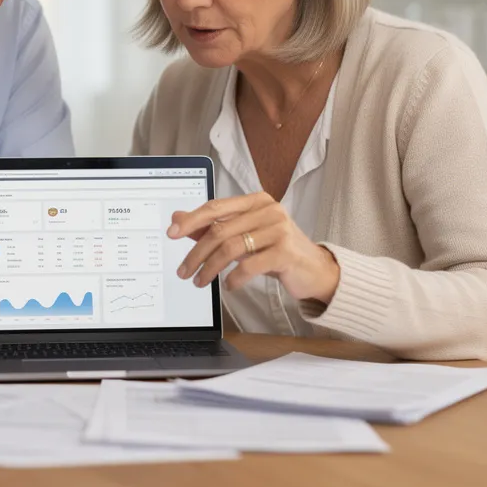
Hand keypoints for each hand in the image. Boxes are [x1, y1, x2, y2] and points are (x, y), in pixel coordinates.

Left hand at [169, 193, 340, 302]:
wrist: (315, 270)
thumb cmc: (276, 250)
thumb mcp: (244, 236)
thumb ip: (213, 226)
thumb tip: (177, 218)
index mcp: (256, 201)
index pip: (216, 208)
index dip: (191, 220)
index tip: (172, 233)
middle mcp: (269, 210)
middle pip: (220, 230)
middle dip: (196, 253)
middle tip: (183, 270)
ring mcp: (279, 229)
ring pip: (231, 248)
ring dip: (210, 268)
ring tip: (200, 282)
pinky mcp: (286, 252)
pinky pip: (250, 265)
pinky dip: (234, 278)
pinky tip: (229, 286)